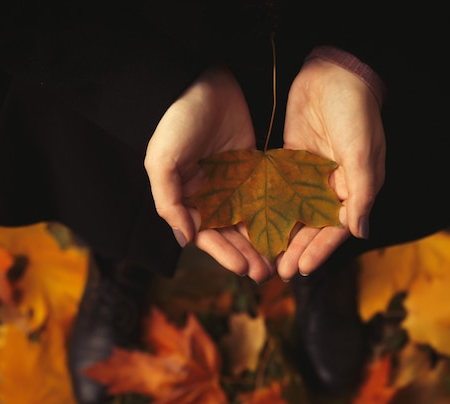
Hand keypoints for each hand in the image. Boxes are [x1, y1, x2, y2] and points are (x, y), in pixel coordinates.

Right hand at [144, 66, 274, 281]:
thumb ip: (168, 201)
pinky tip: (287, 228)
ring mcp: (232, 183)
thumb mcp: (162, 161)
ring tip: (278, 260)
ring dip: (261, 241)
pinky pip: (263, 196)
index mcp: (187, 198)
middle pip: (230, 233)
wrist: (201, 83)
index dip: (224, 254)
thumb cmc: (176, 122)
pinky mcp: (252, 168)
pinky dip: (273, 213)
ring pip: (249, 219)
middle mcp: (210, 195)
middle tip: (266, 273)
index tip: (243, 269)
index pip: (206, 235)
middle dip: (246, 254)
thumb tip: (184, 239)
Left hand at [277, 57, 385, 279]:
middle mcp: (333, 186)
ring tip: (266, 256)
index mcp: (354, 187)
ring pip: (295, 212)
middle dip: (298, 248)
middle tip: (280, 271)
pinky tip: (255, 222)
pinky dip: (270, 206)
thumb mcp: (361, 153)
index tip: (303, 269)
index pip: (336, 228)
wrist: (334, 72)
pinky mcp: (291, 160)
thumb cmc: (355, 112)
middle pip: (314, 225)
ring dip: (283, 233)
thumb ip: (361, 193)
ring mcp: (310, 174)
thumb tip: (360, 232)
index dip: (320, 249)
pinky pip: (280, 189)